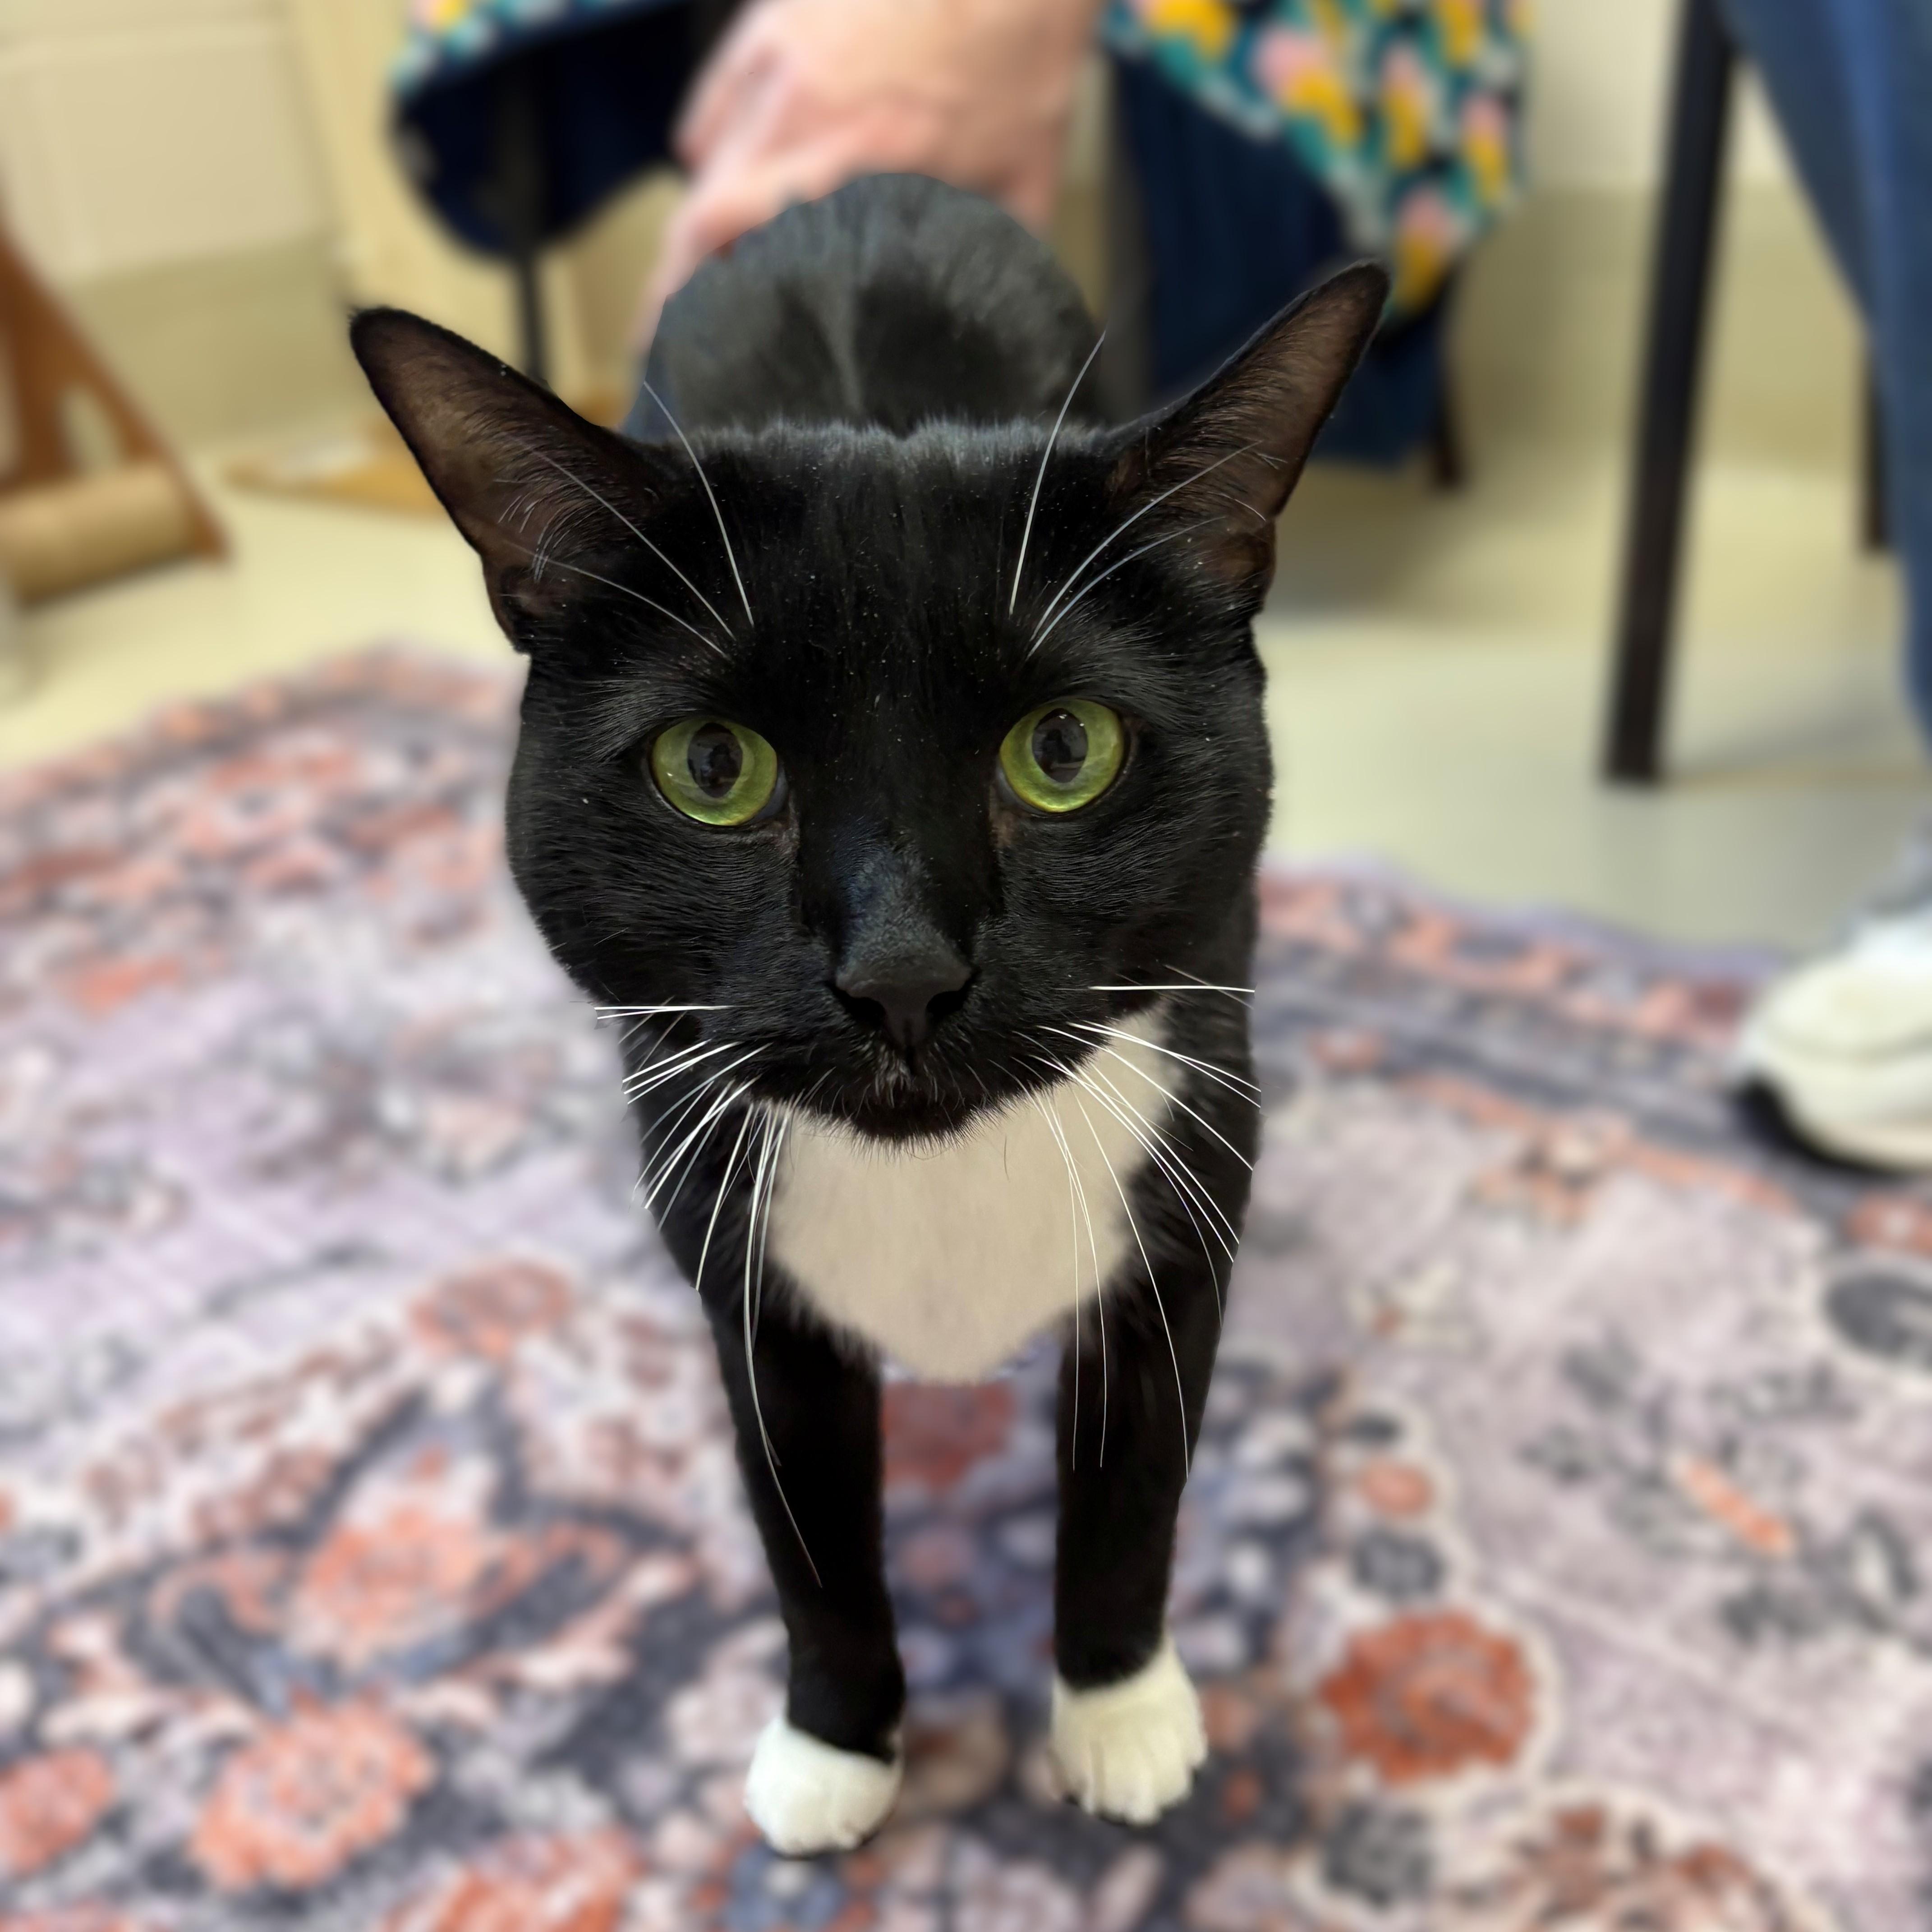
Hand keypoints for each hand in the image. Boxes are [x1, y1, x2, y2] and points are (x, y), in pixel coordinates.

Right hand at [637, 0, 1103, 344]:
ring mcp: (777, 57)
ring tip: (715, 258)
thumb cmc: (1022, 49)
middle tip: (678, 323)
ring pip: (706, 156)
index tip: (674, 344)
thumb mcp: (1023, 174)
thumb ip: (996, 249)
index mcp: (849, 157)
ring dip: (705, 213)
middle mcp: (796, 108)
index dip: (684, 298)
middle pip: (700, 207)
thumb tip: (998, 309)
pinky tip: (726, 168)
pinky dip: (714, 143)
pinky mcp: (773, 22)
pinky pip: (719, 99)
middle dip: (680, 274)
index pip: (725, 234)